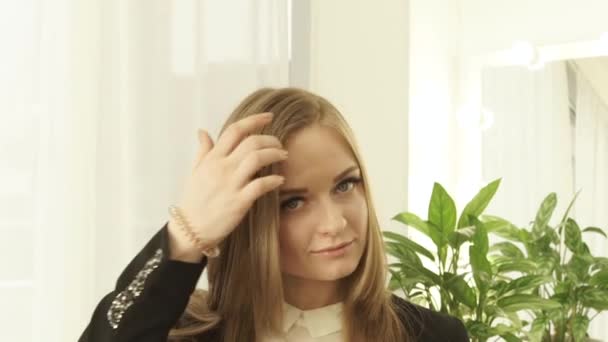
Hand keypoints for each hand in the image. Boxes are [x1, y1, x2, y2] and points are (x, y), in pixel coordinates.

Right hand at [168, 112, 286, 260]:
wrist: (189, 229)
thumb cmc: (193, 201)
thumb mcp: (195, 172)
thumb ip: (203, 151)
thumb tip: (203, 132)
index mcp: (212, 159)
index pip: (234, 130)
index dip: (254, 120)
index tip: (268, 116)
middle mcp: (222, 168)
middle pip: (251, 142)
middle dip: (270, 139)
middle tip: (279, 144)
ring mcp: (231, 184)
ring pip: (257, 159)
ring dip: (274, 154)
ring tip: (283, 156)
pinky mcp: (239, 202)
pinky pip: (260, 185)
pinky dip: (273, 180)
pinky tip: (279, 180)